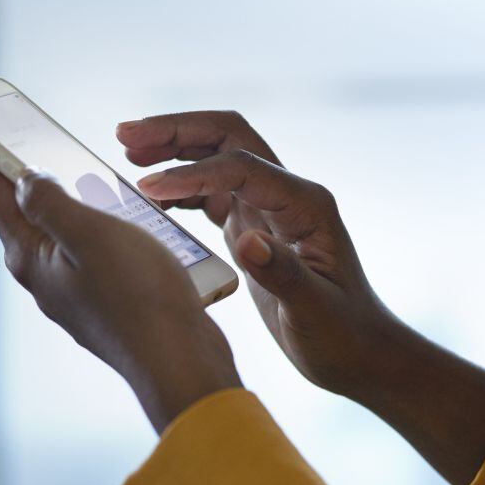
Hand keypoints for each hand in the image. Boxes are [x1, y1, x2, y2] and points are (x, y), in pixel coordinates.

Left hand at [0, 146, 240, 432]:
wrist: (180, 361)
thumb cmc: (138, 297)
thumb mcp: (88, 234)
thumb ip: (49, 202)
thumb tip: (22, 180)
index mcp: (31, 260)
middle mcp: (46, 279)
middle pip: (26, 215)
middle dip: (22, 177)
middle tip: (23, 138)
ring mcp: (76, 293)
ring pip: (64, 234)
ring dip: (69, 200)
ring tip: (76, 168)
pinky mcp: (108, 302)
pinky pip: (96, 252)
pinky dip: (101, 224)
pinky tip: (123, 215)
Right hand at [116, 113, 484, 484]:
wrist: (359, 353)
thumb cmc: (342, 335)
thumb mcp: (313, 311)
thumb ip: (282, 274)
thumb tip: (246, 241)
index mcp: (304, 205)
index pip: (239, 168)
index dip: (190, 173)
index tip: (145, 186)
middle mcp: (288, 196)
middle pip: (228, 138)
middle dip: (176, 131)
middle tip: (125, 135)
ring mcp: (270, 209)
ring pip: (218, 158)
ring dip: (175, 150)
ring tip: (128, 154)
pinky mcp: (255, 228)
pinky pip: (213, 192)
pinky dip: (181, 186)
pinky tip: (151, 196)